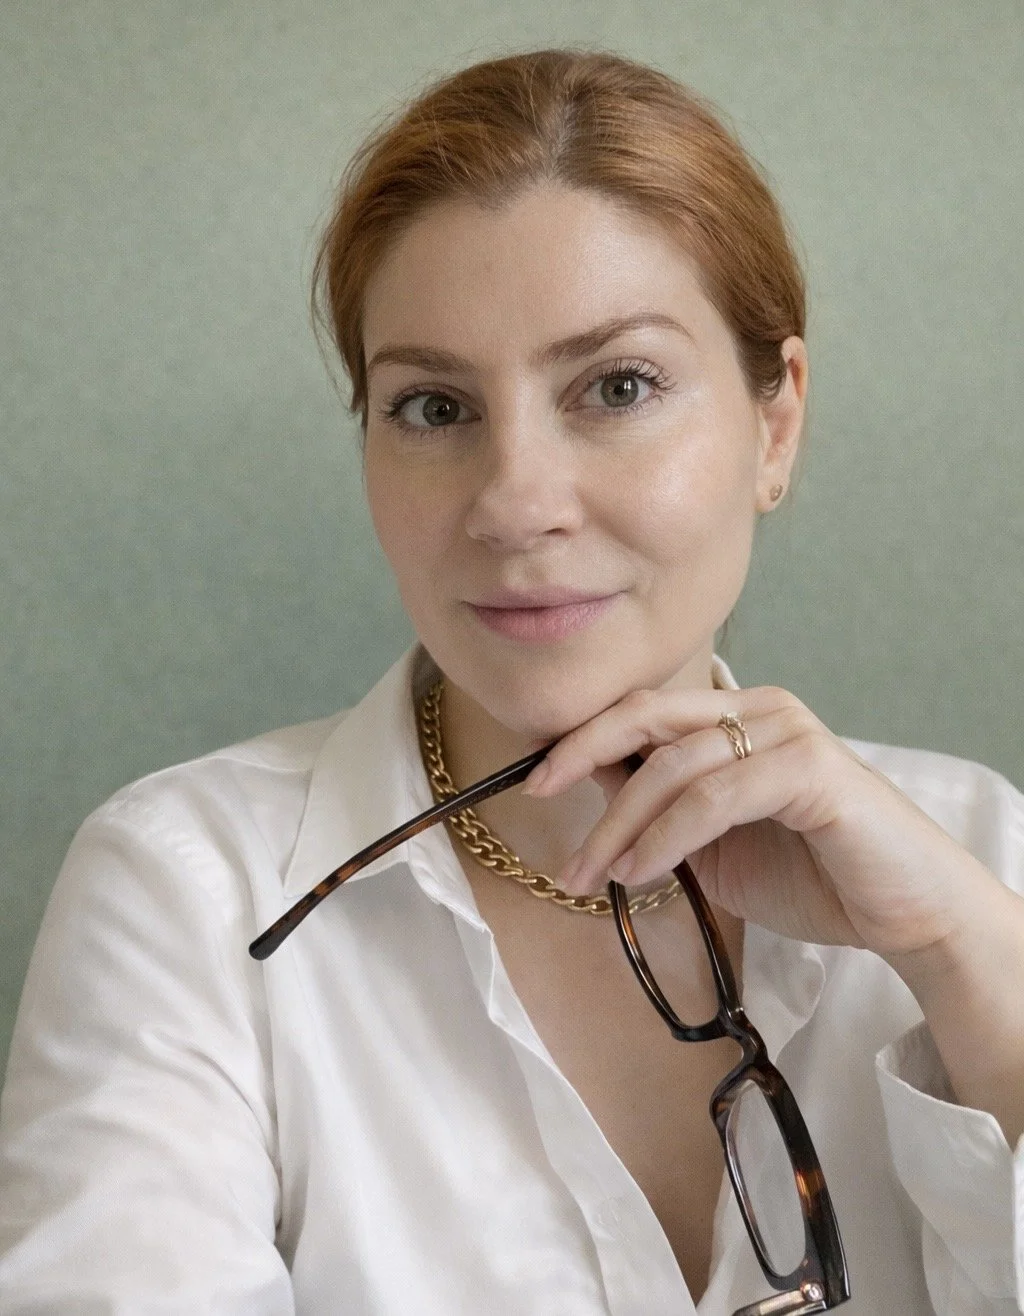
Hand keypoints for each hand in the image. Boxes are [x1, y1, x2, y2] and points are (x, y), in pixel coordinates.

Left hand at [521, 683, 997, 958]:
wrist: (902, 915)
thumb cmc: (811, 875)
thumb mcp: (712, 843)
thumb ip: (663, 808)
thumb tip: (593, 781)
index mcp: (738, 717)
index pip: (645, 711)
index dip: (584, 737)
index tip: (534, 777)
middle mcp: (762, 710)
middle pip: (649, 715)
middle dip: (583, 753)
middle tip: (537, 793)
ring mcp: (789, 733)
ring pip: (676, 763)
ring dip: (622, 822)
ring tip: (593, 872)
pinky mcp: (812, 769)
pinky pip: (718, 796)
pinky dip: (668, 834)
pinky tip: (641, 870)